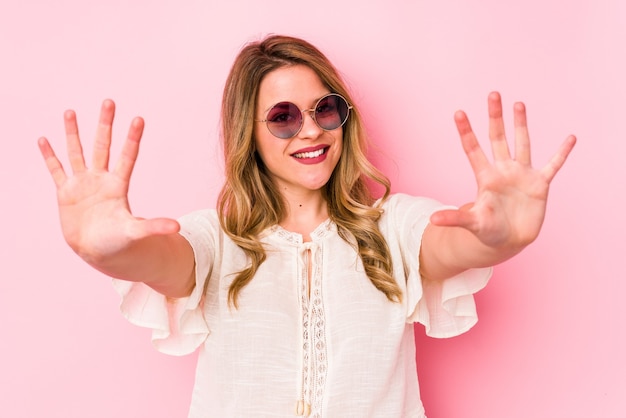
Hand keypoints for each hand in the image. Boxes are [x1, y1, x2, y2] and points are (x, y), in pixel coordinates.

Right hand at [38, 100, 179, 263]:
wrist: (97, 251)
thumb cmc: (119, 242)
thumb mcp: (136, 232)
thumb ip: (154, 227)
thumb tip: (177, 227)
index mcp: (118, 186)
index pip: (127, 157)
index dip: (132, 139)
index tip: (139, 118)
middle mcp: (101, 179)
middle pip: (103, 146)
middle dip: (105, 124)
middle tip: (109, 101)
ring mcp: (82, 184)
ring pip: (77, 152)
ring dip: (73, 133)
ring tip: (71, 112)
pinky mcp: (66, 193)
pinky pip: (56, 170)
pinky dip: (49, 156)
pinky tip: (43, 139)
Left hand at [430, 91, 575, 251]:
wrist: (509, 241)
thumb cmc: (488, 230)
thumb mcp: (472, 223)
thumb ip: (455, 219)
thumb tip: (433, 221)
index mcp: (485, 177)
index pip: (473, 149)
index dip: (466, 132)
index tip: (458, 112)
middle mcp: (503, 170)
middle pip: (498, 138)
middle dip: (495, 117)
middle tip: (493, 94)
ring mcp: (522, 175)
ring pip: (522, 144)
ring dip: (521, 125)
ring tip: (518, 104)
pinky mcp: (540, 184)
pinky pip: (553, 165)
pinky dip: (562, 153)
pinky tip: (570, 138)